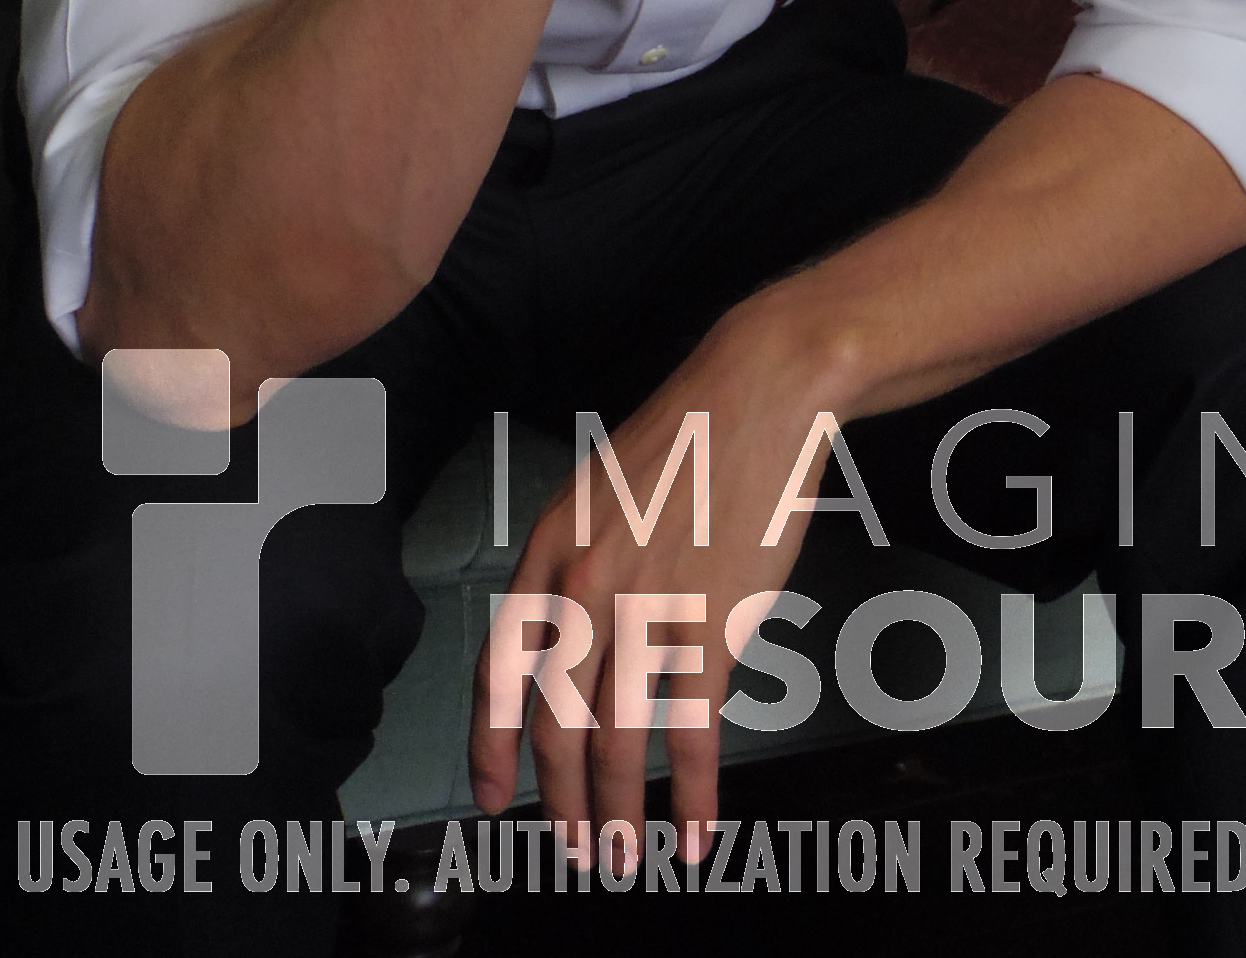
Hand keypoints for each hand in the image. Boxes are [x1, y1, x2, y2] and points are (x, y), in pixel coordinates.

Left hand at [469, 314, 842, 859]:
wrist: (755, 393)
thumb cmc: (685, 436)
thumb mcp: (596, 489)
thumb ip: (572, 563)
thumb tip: (566, 640)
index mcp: (549, 549)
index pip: (498, 669)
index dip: (490, 745)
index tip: (492, 797)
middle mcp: (586, 586)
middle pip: (555, 722)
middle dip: (559, 801)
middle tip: (573, 849)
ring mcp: (648, 607)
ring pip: (616, 739)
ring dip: (618, 812)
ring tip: (625, 853)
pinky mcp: (713, 622)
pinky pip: (692, 732)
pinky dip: (692, 796)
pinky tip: (695, 832)